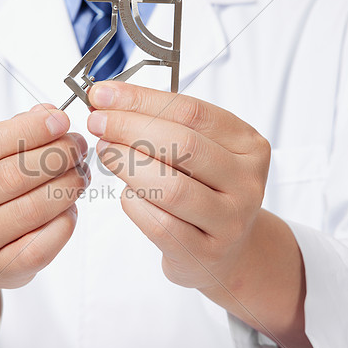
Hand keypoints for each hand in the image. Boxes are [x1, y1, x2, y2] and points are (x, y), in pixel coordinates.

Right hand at [0, 104, 88, 332]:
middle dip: (55, 155)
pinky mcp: (2, 268)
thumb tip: (49, 115)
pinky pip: (45, 240)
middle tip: (76, 146)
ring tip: (79, 171)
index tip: (59, 120)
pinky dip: (66, 217)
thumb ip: (13, 131)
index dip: (26, 130)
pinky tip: (69, 204)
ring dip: (67, 184)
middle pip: (10, 176)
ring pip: (32, 208)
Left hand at [86, 82, 316, 347]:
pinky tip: (126, 193)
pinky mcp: (205, 253)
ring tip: (105, 151)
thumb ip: (164, 124)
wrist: (227, 251)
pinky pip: (159, 224)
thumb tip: (108, 101)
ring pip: (171, 187)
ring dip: (127, 164)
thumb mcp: (200, 152)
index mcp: (250, 146)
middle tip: (97, 122)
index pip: (192, 112)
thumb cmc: (205, 192)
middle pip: (184, 145)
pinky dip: (134, 203)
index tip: (103, 93)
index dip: (141, 100)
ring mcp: (230, 221)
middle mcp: (247, 182)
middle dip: (130, 127)